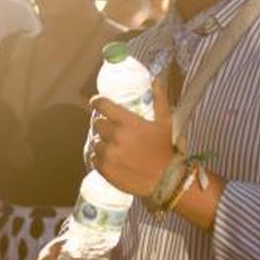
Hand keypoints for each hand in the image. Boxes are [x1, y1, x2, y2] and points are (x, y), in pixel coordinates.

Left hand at [88, 77, 174, 197]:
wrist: (164, 180)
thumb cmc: (164, 150)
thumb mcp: (165, 122)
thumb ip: (159, 99)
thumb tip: (155, 79)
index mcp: (128, 122)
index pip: (102, 105)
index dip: (97, 102)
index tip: (97, 103)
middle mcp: (115, 136)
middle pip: (97, 123)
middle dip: (103, 124)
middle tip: (111, 129)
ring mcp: (108, 153)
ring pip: (95, 141)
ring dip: (101, 142)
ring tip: (113, 146)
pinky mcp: (104, 169)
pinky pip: (94, 158)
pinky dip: (100, 157)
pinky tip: (111, 158)